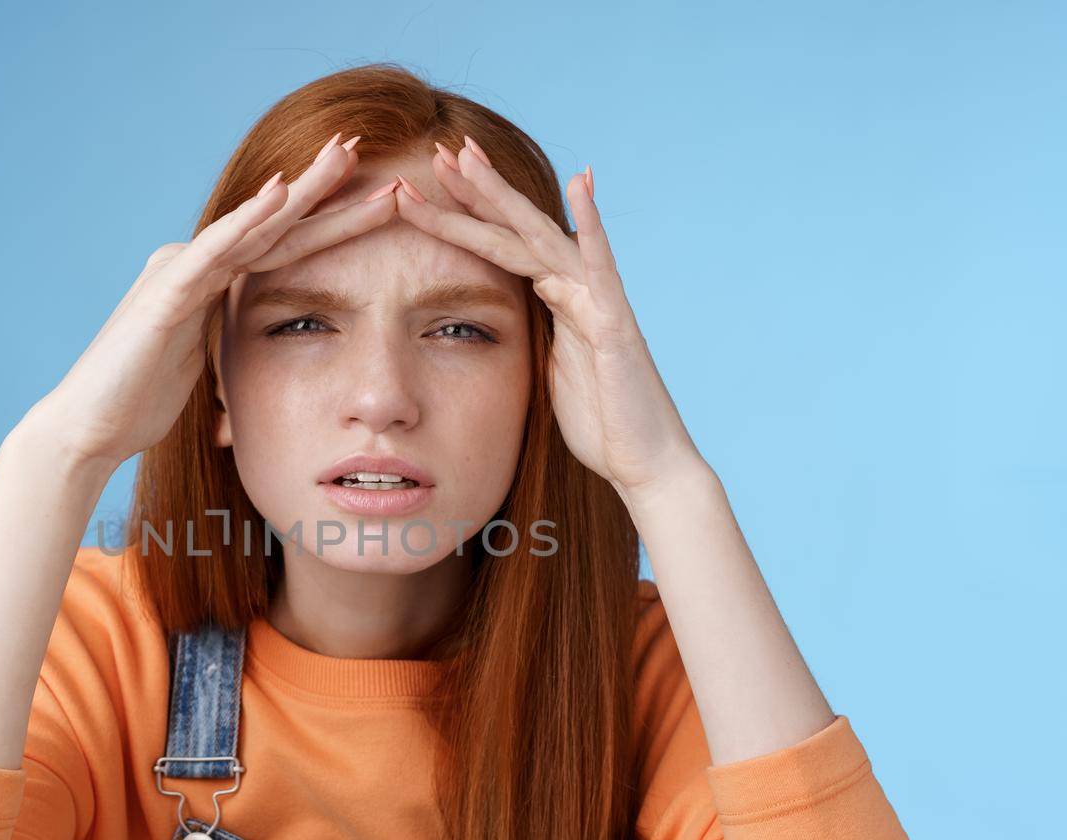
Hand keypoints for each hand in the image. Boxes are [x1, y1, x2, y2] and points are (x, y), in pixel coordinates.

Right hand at [18, 133, 398, 470]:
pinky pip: (215, 250)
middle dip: (325, 188)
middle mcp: (195, 265)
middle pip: (275, 225)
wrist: (89, 426)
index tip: (377, 197)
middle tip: (365, 146)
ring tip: (344, 154)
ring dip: (302, 191)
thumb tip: (261, 345)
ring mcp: (180, 273)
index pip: (281, 247)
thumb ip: (226, 339)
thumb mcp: (203, 363)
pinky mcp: (166, 293)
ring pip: (255, 226)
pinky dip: (248, 220)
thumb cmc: (140, 400)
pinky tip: (281, 192)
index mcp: (208, 282)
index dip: (329, 222)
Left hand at [393, 138, 705, 508]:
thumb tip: (506, 320)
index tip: (422, 188)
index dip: (463, 217)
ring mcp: (596, 301)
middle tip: (437, 149)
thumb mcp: (547, 374)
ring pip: (541, 237)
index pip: (499, 248)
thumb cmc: (600, 423)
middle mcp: (574, 290)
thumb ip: (532, 337)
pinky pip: (600, 268)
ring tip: (469, 158)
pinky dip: (592, 225)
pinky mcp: (614, 324)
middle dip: (475, 191)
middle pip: (513, 229)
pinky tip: (582, 182)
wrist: (644, 463)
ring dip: (504, 196)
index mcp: (553, 302)